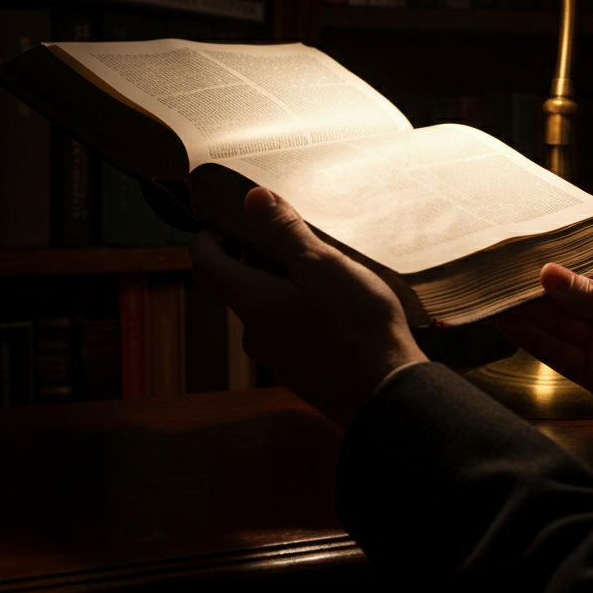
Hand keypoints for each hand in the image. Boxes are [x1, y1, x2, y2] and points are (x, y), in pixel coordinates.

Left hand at [189, 187, 427, 428]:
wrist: (386, 393)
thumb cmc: (357, 327)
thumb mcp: (322, 266)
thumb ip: (284, 231)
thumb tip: (253, 199)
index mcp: (252, 301)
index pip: (206, 263)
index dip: (207, 235)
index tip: (221, 217)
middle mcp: (255, 332)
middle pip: (240, 283)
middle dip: (259, 255)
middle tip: (296, 236)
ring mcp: (276, 356)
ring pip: (267, 307)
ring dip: (284, 284)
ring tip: (326, 273)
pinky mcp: (299, 371)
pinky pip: (288, 330)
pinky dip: (301, 310)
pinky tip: (337, 309)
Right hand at [497, 263, 592, 427]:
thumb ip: (591, 298)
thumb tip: (550, 273)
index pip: (587, 274)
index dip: (557, 267)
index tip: (525, 256)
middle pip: (567, 301)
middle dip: (535, 292)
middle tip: (500, 279)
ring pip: (559, 327)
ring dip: (528, 316)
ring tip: (495, 300)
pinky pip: (560, 355)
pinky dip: (535, 342)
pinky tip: (510, 326)